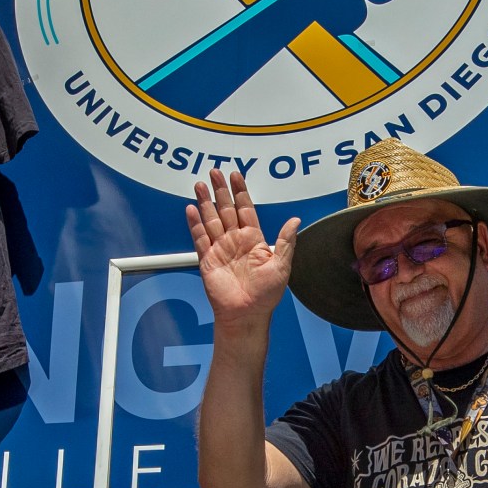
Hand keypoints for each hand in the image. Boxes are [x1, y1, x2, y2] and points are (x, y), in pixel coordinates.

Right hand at [187, 169, 298, 328]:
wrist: (247, 315)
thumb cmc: (266, 295)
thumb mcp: (281, 266)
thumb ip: (285, 242)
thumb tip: (295, 221)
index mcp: (253, 239)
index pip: (245, 209)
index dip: (240, 192)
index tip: (235, 175)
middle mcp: (235, 241)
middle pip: (225, 209)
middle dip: (220, 190)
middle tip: (214, 171)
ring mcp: (220, 249)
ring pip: (211, 219)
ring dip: (205, 202)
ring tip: (199, 184)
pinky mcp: (207, 260)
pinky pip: (200, 238)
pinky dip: (195, 224)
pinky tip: (191, 209)